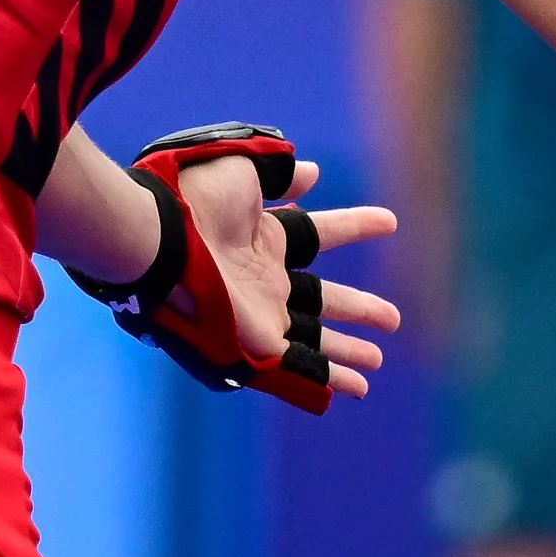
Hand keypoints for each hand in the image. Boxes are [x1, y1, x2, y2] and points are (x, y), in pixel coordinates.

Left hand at [171, 154, 398, 401]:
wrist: (163, 235)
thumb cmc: (195, 197)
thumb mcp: (244, 169)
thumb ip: (280, 172)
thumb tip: (312, 173)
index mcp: (263, 239)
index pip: (319, 234)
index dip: (355, 227)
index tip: (389, 222)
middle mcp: (265, 280)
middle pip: (323, 299)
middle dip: (357, 308)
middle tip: (393, 318)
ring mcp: (263, 315)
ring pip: (316, 338)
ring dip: (347, 349)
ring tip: (378, 358)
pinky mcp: (258, 344)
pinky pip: (301, 367)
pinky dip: (330, 378)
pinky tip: (357, 387)